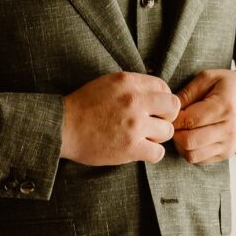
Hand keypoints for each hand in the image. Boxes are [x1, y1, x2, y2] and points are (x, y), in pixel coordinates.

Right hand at [61, 71, 179, 165]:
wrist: (63, 127)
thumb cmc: (84, 105)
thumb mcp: (109, 83)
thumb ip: (133, 85)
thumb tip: (157, 92)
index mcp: (129, 82)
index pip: (164, 87)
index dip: (162, 99)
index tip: (154, 108)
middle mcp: (134, 100)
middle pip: (173, 107)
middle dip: (166, 116)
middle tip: (154, 122)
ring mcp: (134, 125)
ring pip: (167, 131)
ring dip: (158, 136)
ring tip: (144, 137)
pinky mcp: (131, 147)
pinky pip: (158, 152)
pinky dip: (152, 153)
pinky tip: (141, 150)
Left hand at [172, 70, 235, 164]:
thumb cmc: (230, 85)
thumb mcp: (208, 77)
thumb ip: (187, 93)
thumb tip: (170, 110)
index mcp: (224, 106)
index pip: (190, 121)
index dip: (174, 118)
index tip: (171, 112)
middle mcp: (228, 129)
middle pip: (189, 141)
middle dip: (175, 133)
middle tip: (174, 122)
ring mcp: (229, 145)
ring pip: (192, 155)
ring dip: (180, 144)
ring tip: (182, 130)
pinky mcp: (227, 154)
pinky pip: (200, 160)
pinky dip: (190, 151)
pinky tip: (191, 136)